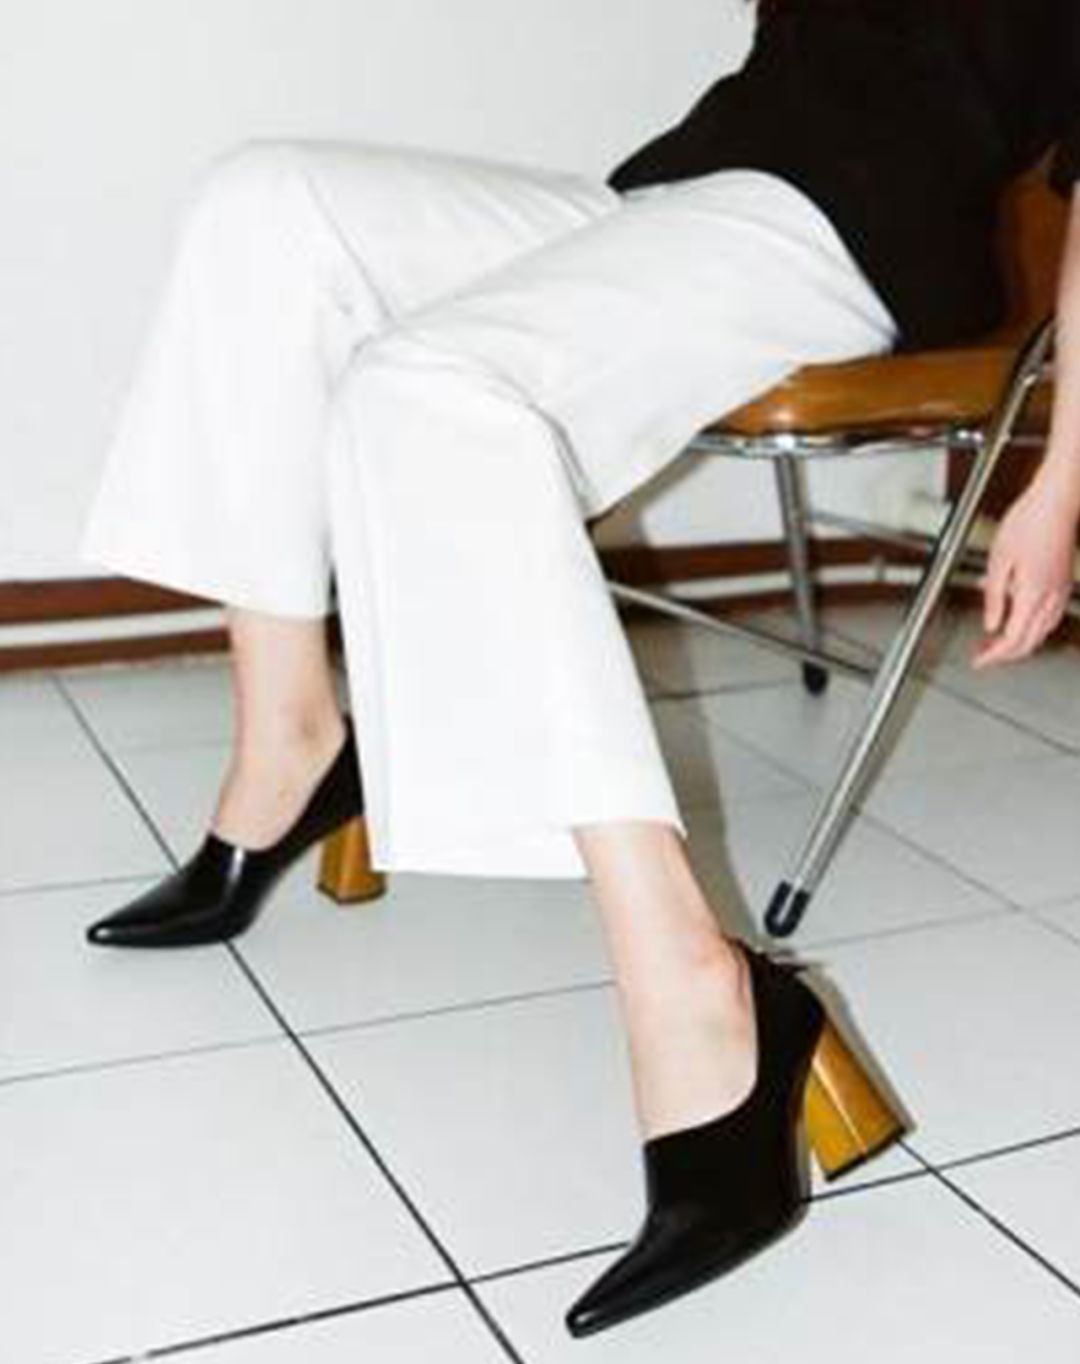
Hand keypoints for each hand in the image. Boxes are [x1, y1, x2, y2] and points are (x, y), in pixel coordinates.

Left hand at [973, 469, 1076, 669]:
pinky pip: (1050, 616)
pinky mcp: (1064, 582)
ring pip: (1042, 632)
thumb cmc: (1027, 521)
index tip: (979, 660)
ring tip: (997, 641)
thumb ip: (994, 596)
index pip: (1012, 640)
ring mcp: (1060, 590)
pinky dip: (1033, 627)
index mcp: (1032, 594)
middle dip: (1005, 654)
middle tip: (984, 653)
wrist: (1056, 501)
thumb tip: (990, 623)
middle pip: (1029, 642)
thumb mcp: (998, 560)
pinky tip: (1019, 620)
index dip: (994, 656)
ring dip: (1019, 642)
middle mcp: (1050, 596)